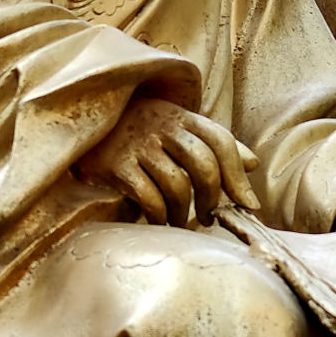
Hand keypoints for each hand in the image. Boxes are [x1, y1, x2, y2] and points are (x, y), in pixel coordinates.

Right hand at [77, 99, 258, 225]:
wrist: (82, 117)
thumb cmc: (139, 130)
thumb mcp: (177, 127)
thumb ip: (213, 144)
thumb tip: (253, 165)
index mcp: (182, 115)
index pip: (221, 141)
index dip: (238, 176)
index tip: (248, 204)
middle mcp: (161, 125)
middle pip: (204, 165)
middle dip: (212, 198)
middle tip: (210, 217)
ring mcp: (137, 144)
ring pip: (177, 185)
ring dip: (184, 213)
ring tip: (181, 221)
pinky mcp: (114, 165)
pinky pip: (148, 198)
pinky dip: (159, 216)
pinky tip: (159, 220)